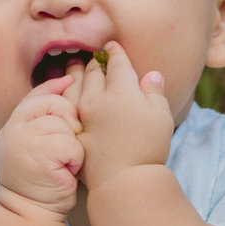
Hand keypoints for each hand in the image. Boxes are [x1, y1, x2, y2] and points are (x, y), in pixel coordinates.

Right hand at [0, 75, 82, 220]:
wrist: (29, 213)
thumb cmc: (39, 181)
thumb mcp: (34, 145)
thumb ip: (42, 119)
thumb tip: (67, 80)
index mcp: (12, 127)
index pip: (34, 96)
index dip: (53, 87)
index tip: (68, 81)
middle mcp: (14, 131)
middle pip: (53, 105)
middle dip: (68, 120)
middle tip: (65, 145)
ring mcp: (24, 143)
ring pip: (64, 126)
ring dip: (72, 146)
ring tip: (63, 163)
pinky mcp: (41, 156)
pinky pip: (70, 144)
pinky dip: (75, 159)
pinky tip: (66, 171)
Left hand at [73, 41, 172, 191]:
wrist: (123, 180)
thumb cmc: (148, 147)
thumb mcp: (161, 116)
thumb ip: (154, 92)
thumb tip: (152, 75)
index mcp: (121, 90)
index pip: (116, 63)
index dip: (115, 52)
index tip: (112, 46)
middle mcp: (97, 98)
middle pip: (92, 72)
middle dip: (93, 61)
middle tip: (93, 56)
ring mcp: (81, 115)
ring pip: (74, 86)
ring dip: (75, 73)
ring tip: (73, 67)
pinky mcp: (72, 130)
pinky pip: (64, 106)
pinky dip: (63, 95)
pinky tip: (63, 94)